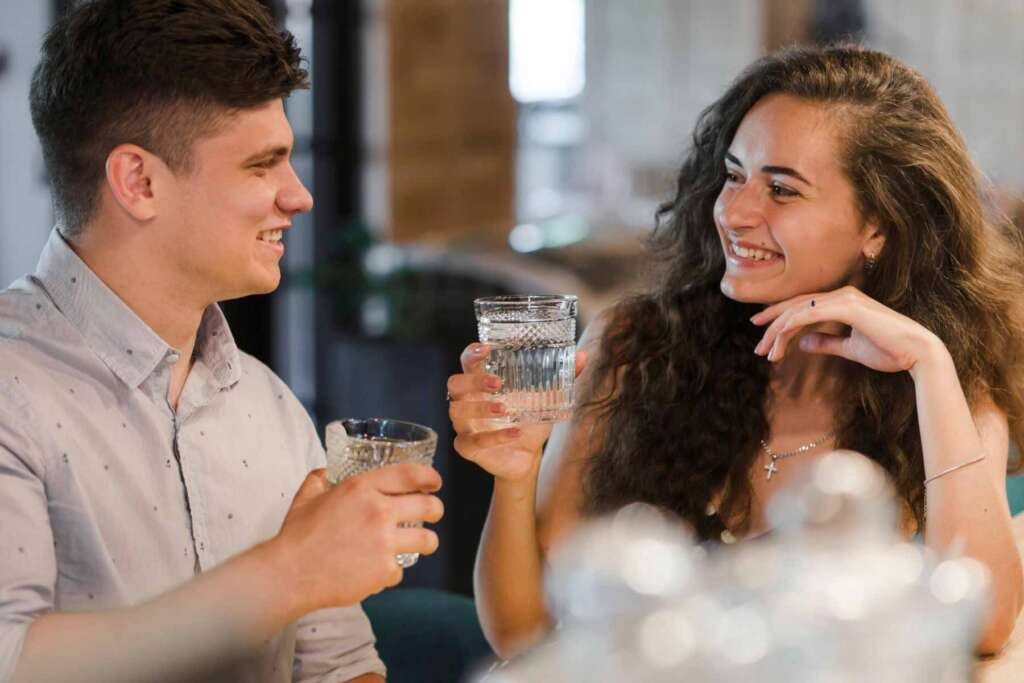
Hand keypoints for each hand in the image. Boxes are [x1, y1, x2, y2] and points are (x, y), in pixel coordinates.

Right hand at [270, 465, 442, 612]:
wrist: (290, 574)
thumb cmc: (297, 536)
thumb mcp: (307, 497)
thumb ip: (320, 479)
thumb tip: (327, 472)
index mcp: (361, 488)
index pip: (410, 474)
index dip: (429, 477)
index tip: (434, 482)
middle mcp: (378, 512)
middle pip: (429, 506)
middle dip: (435, 509)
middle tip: (432, 513)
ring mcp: (384, 542)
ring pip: (427, 540)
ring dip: (426, 542)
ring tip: (419, 544)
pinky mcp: (384, 570)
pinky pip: (400, 569)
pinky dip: (390, 571)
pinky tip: (376, 570)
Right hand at [447, 343, 586, 482]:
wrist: (527, 456)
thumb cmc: (529, 419)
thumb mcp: (546, 398)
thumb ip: (562, 377)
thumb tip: (583, 356)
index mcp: (482, 383)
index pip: (467, 362)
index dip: (472, 354)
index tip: (485, 348)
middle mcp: (468, 401)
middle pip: (455, 384)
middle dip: (472, 381)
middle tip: (497, 383)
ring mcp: (465, 425)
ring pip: (457, 412)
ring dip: (480, 408)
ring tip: (504, 409)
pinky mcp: (467, 448)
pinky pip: (473, 442)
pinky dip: (495, 438)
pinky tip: (515, 433)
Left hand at [750, 285, 941, 373]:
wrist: (917, 354)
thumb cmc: (890, 351)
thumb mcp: (850, 348)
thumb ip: (827, 343)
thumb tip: (804, 343)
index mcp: (843, 301)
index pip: (802, 306)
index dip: (779, 318)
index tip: (763, 334)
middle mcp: (841, 295)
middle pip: (795, 306)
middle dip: (772, 325)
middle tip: (758, 345)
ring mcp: (844, 298)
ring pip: (797, 311)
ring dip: (778, 332)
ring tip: (767, 353)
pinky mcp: (847, 307)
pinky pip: (808, 314)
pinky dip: (790, 327)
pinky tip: (780, 341)